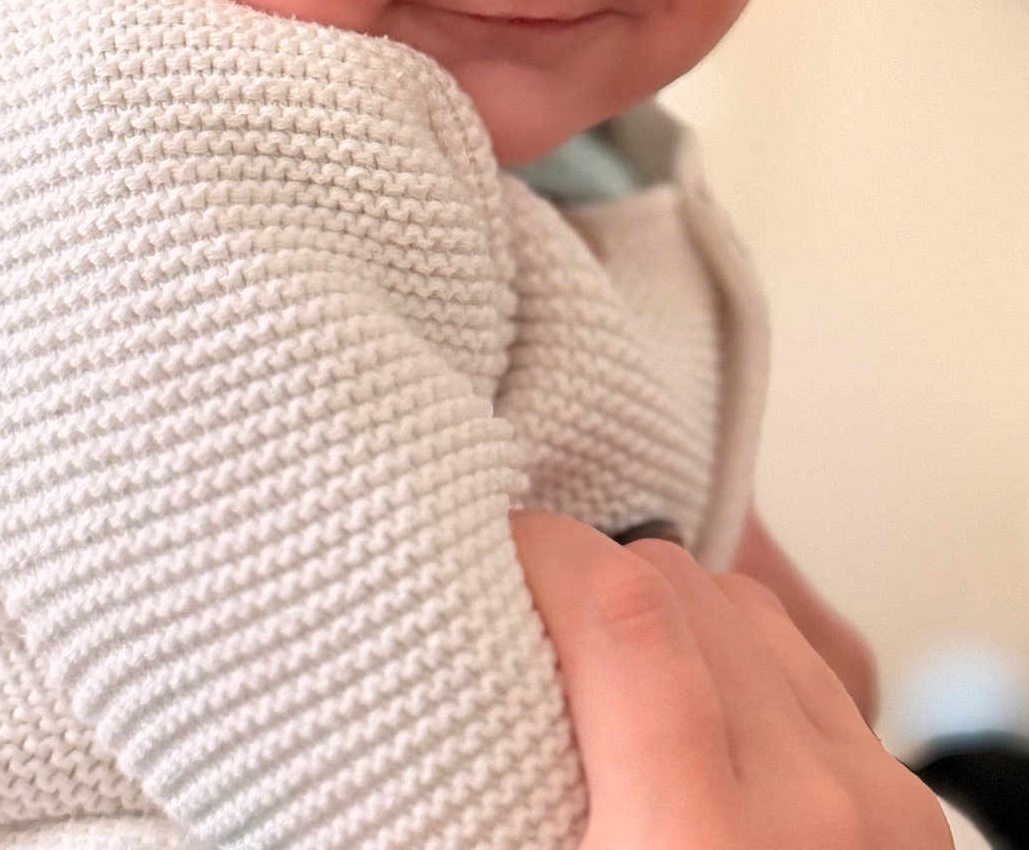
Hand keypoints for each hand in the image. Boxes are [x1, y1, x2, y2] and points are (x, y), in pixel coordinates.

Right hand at [514, 512, 953, 849]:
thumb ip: (540, 754)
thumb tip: (462, 662)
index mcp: (691, 838)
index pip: (624, 609)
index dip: (548, 550)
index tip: (497, 548)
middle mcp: (807, 807)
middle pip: (684, 590)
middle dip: (599, 577)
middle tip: (534, 621)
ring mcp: (875, 803)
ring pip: (753, 611)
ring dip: (676, 615)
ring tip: (611, 666)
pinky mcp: (908, 811)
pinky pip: (813, 672)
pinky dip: (745, 666)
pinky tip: (697, 708)